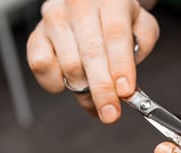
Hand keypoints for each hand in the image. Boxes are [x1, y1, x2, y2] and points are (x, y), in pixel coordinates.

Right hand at [27, 0, 159, 122]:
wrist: (93, 3)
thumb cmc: (118, 18)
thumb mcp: (141, 24)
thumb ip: (143, 43)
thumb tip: (130, 73)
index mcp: (110, 1)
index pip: (115, 34)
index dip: (121, 66)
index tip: (126, 92)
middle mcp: (78, 7)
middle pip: (91, 54)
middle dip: (103, 90)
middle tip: (111, 114)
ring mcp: (54, 20)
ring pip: (69, 65)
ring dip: (85, 92)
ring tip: (99, 103)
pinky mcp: (37, 36)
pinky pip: (41, 66)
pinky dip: (56, 83)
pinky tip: (73, 84)